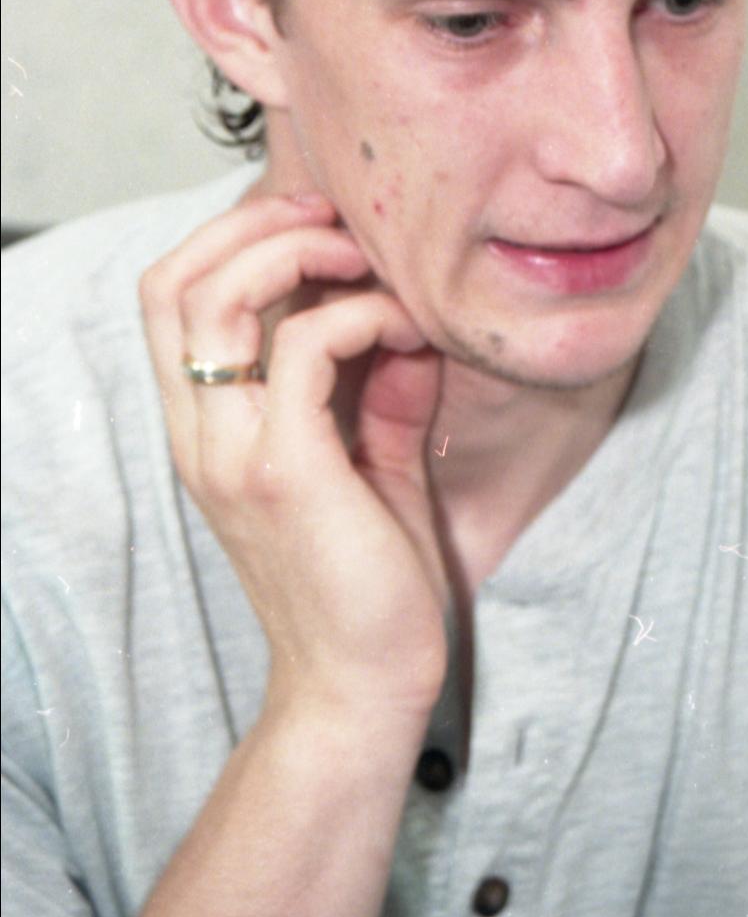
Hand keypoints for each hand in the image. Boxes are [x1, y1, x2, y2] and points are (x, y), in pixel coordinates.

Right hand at [140, 194, 447, 720]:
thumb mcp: (371, 469)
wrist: (362, 693)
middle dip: (254, 223)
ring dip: (300, 253)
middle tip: (337, 224)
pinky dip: (360, 315)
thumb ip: (378, 395)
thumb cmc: (369, 587)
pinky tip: (407, 334)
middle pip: (172, 280)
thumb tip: (406, 320)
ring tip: (368, 266)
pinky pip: (306, 347)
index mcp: (208, 433)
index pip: (170, 298)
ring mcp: (233, 453)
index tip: (318, 229)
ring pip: (217, 296)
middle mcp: (201, 437)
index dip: (232, 238)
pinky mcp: (283, 472)